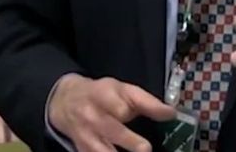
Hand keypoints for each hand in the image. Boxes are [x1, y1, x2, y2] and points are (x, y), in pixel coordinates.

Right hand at [48, 74, 174, 151]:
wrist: (65, 102)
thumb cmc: (100, 95)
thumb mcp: (121, 89)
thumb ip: (146, 101)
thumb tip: (171, 113)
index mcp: (103, 95)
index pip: (121, 105)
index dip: (143, 110)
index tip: (168, 115)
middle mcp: (93, 116)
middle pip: (112, 130)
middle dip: (130, 141)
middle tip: (146, 149)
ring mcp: (86, 136)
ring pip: (102, 151)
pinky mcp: (82, 150)